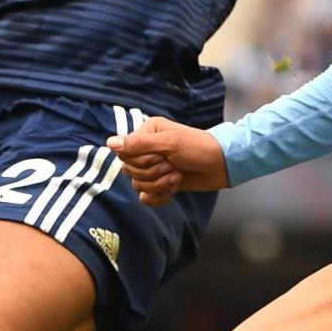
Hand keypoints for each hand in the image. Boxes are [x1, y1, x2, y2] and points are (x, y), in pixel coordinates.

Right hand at [108, 117, 230, 205]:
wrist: (221, 165)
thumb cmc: (199, 148)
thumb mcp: (169, 143)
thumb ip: (139, 144)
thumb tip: (110, 143)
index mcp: (146, 133)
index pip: (124, 154)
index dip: (141, 160)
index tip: (162, 156)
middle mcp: (146, 149)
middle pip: (129, 171)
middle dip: (153, 173)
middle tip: (173, 165)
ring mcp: (153, 167)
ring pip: (138, 185)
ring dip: (160, 184)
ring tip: (177, 176)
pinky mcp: (161, 183)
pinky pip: (146, 197)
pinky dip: (160, 196)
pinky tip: (174, 189)